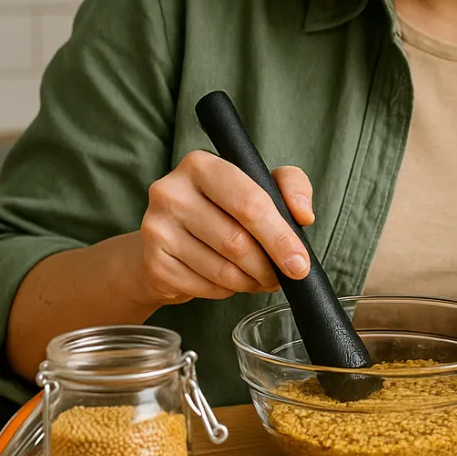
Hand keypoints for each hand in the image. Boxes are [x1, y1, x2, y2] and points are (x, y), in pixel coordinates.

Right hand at [134, 150, 314, 305]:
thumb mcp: (258, 185)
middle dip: (269, 265)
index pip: (250, 202)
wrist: (166, 240)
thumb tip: (303, 214)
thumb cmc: (220, 209)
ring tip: (258, 277)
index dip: (280, 236)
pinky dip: (227, 290)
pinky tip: (229, 281)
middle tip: (284, 276)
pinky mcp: (153, 264)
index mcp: (200, 165)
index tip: (300, 262)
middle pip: (238, 241)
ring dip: (251, 281)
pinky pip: (206, 287)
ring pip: (223, 270)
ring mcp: (156, 228)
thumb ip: (290, 186)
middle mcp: (171, 192)